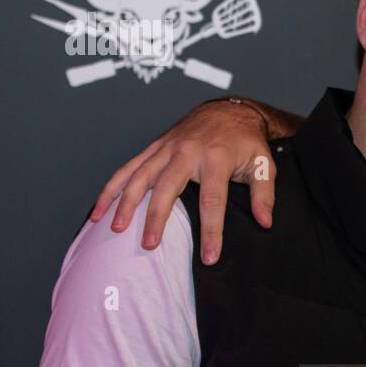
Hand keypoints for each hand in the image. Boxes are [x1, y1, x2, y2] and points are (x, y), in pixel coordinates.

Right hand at [90, 100, 275, 264]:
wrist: (228, 109)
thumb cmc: (246, 141)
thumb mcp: (264, 164)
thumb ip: (264, 194)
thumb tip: (265, 222)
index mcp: (217, 159)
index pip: (213, 201)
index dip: (211, 231)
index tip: (209, 257)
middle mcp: (187, 152)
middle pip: (167, 188)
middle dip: (156, 218)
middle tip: (149, 245)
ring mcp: (167, 148)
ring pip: (140, 176)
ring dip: (125, 203)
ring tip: (116, 229)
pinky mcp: (154, 147)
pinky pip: (128, 167)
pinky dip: (111, 188)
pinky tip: (100, 209)